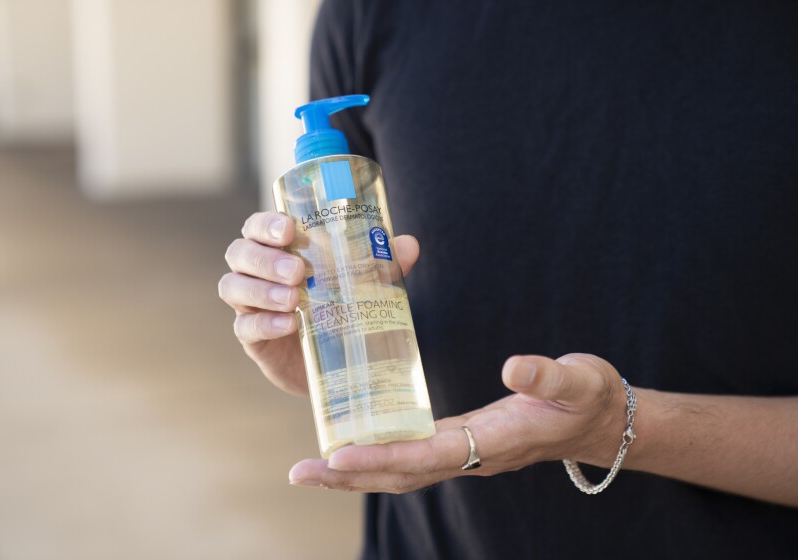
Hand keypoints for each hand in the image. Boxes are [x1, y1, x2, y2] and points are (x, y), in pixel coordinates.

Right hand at [219, 211, 420, 395]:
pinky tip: (288, 324)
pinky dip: (264, 324)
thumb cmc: (343, 306)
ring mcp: (250, 305)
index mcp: (277, 249)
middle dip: (264, 258)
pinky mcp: (253, 339)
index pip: (257, 227)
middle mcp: (256, 272)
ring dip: (261, 289)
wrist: (336, 363)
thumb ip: (383, 264)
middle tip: (297, 270)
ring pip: (233, 286)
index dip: (265, 224)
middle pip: (240, 253)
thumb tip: (409, 245)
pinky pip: (245, 327)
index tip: (288, 229)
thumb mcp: (365, 284)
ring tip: (292, 298)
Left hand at [289, 353, 627, 491]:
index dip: (384, 457)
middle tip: (300, 473)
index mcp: (496, 441)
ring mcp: (466, 453)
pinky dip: (376, 457)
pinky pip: (411, 457)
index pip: (430, 455)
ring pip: (402, 471)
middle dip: (351, 476)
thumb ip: (548, 377)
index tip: (339, 456)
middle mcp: (474, 455)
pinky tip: (351, 446)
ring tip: (310, 468)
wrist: (599, 420)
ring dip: (355, 472)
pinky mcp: (462, 443)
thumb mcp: (579, 380)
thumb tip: (513, 368)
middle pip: (402, 474)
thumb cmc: (589, 397)